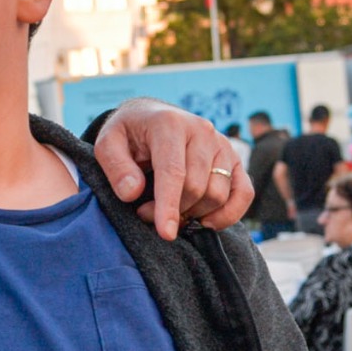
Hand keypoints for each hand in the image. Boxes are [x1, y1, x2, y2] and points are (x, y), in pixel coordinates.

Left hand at [93, 99, 252, 238]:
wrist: (152, 117)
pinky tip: (205, 221)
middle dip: (173, 211)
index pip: (174, 171)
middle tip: (144, 214)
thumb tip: (133, 192)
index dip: (169, 205)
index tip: (165, 233)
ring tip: (169, 211)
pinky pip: (244, 193)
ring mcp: (222, 145)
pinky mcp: (234, 160)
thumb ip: (115, 167)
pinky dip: (228, 214)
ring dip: (194, 214)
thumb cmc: (129, 134)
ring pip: (218, 194)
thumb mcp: (107, 143)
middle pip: (197, 187)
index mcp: (169, 124)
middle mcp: (202, 131)